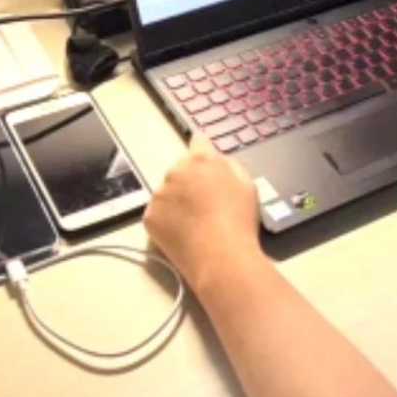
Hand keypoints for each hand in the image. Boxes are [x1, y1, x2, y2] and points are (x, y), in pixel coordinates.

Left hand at [144, 134, 262, 292]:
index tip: (207, 160)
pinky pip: (159, 211)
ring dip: (178, 197)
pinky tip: (184, 230)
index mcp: (201, 160)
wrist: (220, 256)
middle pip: (181, 167)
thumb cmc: (239, 218)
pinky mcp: (149, 217)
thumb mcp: (247, 183)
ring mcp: (158, 195)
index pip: (198, 141)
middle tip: (206, 199)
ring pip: (168, 190)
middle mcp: (175, 171)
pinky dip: (168, 217)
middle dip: (191, 178)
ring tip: (196, 219)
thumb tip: (219, 159)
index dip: (204, 148)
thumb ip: (231, 165)